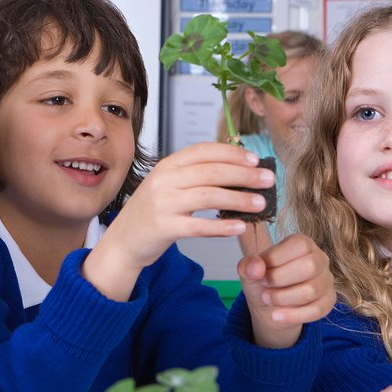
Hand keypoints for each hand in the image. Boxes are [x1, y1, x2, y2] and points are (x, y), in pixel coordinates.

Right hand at [84, 142, 273, 300]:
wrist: (123, 240)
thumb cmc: (152, 212)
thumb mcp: (168, 185)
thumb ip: (195, 176)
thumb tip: (238, 170)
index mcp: (168, 165)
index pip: (204, 151)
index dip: (233, 154)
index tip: (256, 160)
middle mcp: (164, 181)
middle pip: (212, 172)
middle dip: (244, 175)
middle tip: (268, 180)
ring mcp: (163, 204)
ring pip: (209, 196)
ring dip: (239, 199)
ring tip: (261, 203)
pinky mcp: (164, 227)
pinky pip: (199, 226)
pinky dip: (222, 227)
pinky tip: (240, 227)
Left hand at [237, 232, 335, 348]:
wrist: (270, 307)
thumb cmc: (263, 282)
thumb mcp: (249, 272)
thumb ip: (248, 265)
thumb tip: (256, 267)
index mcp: (302, 244)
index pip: (299, 245)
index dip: (275, 258)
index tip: (260, 270)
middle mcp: (319, 259)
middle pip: (310, 266)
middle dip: (280, 278)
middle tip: (264, 285)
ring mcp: (326, 280)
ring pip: (312, 290)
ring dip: (284, 298)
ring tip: (267, 299)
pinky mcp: (328, 301)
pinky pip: (318, 310)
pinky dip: (293, 316)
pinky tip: (276, 316)